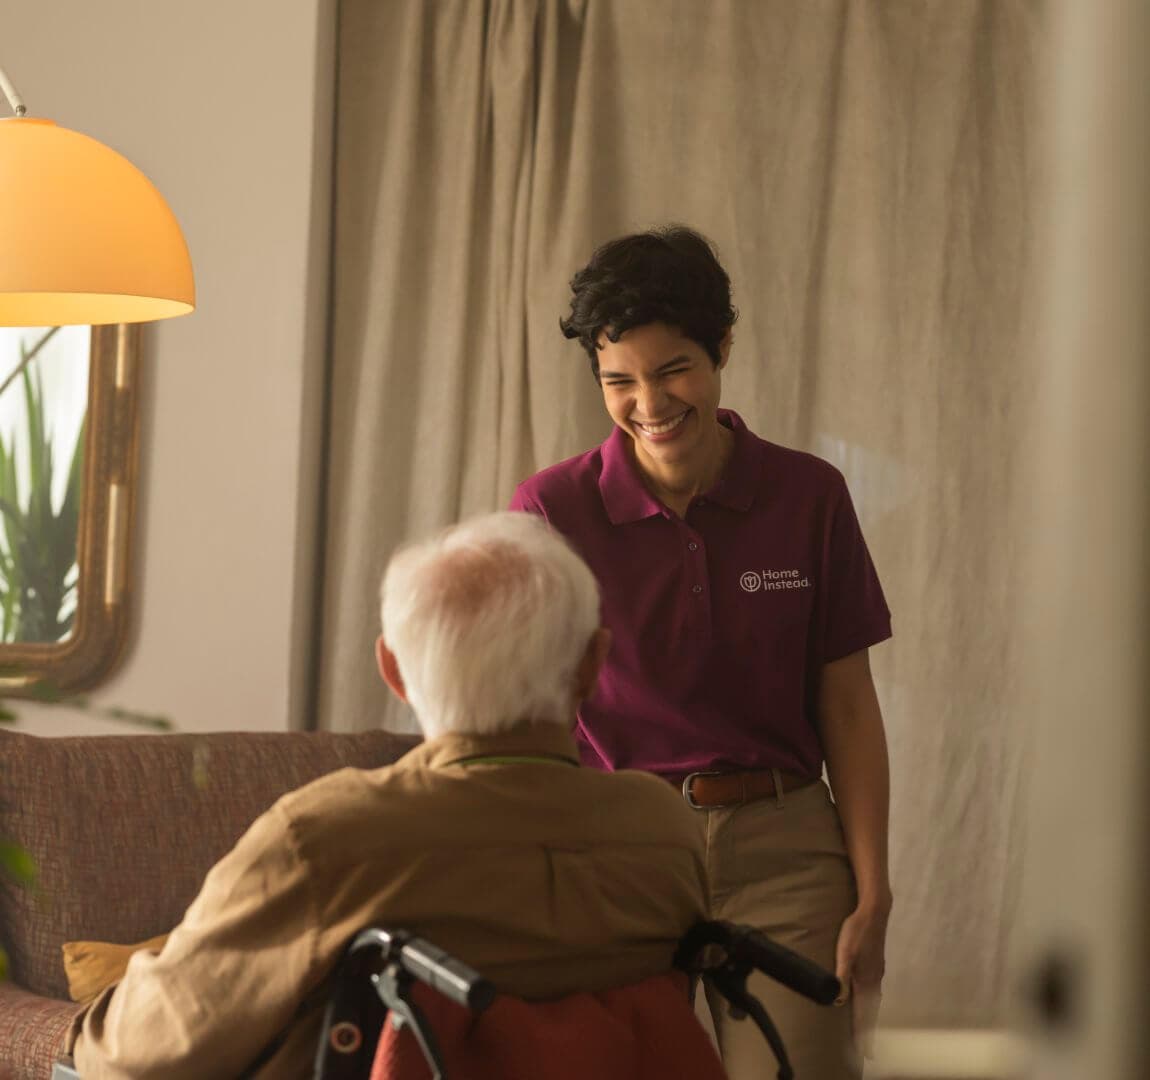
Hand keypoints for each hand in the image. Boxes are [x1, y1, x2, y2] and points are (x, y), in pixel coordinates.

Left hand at [834, 902, 888, 1058]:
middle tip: (868, 1051)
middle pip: (872, 1011)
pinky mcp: (876, 964)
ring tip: (867, 1030)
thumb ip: (841, 976)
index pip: (866, 1013)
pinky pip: (874, 991)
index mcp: (867, 980)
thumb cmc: (857, 930)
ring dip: (870, 1017)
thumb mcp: (845, 952)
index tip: (866, 1053)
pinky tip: (866, 1000)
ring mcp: (877, 972)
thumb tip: (838, 1001)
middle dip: (869, 1031)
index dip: (864, 1033)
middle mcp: (875, 980)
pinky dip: (870, 1003)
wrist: (874, 911)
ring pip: (874, 1001)